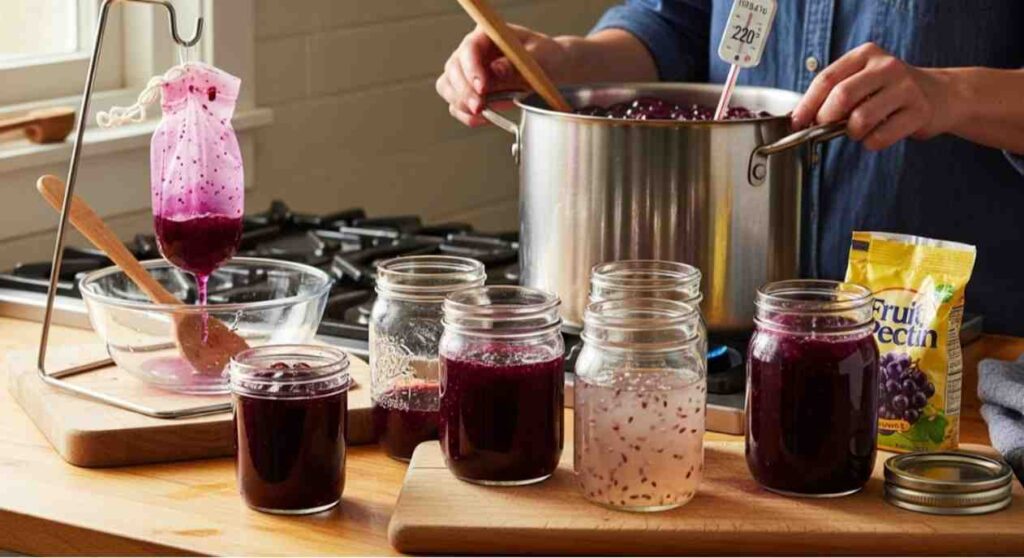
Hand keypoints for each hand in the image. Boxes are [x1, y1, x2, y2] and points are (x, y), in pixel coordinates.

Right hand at [436, 24, 572, 126]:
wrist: (552, 71)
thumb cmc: (546, 57)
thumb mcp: (539, 56)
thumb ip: (517, 63)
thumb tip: (496, 69)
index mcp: (488, 35)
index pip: (469, 48)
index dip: (472, 68)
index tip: (483, 88)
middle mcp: (472, 52)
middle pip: (453, 69)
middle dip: (464, 91)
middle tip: (480, 107)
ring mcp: (467, 72)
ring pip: (448, 87)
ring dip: (462, 104)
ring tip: (482, 113)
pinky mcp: (469, 92)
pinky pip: (457, 105)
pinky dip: (466, 115)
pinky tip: (483, 118)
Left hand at [791, 43, 953, 150]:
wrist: (940, 94)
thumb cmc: (890, 90)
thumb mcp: (862, 79)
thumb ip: (835, 92)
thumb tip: (802, 118)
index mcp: (866, 54)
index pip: (827, 79)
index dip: (807, 104)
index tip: (797, 122)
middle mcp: (887, 66)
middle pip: (841, 96)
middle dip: (826, 119)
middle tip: (825, 128)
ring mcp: (906, 88)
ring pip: (860, 120)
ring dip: (851, 133)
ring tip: (859, 129)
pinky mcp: (919, 112)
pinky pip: (879, 137)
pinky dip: (871, 143)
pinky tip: (877, 134)